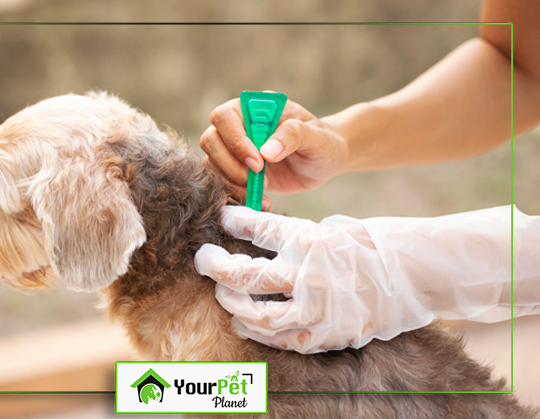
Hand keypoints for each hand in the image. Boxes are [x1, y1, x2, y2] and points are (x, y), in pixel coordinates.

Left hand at [194, 205, 521, 353]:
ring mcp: (316, 309)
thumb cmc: (375, 245)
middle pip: (245, 275)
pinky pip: (280, 338)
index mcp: (311, 240)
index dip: (235, 222)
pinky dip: (257, 331)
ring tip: (221, 292)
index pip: (258, 228)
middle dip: (215, 266)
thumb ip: (296, 236)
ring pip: (255, 313)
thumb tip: (258, 235)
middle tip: (203, 259)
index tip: (222, 218)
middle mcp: (309, 275)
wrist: (417, 275)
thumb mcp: (333, 227)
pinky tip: (244, 322)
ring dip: (230, 302)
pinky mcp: (325, 334)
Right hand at [199, 97, 348, 208]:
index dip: (235, 140)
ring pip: (212, 163)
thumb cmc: (322, 143)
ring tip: (263, 191)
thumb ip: (293, 136)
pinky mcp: (237, 171)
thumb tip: (267, 151)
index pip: (225, 116)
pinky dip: (235, 194)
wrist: (324, 161)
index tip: (258, 162)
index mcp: (254, 109)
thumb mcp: (316, 137)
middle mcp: (239, 126)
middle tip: (259, 178)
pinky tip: (258, 201)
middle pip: (211, 140)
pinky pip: (221, 182)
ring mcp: (235, 150)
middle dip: (231, 164)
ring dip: (232, 182)